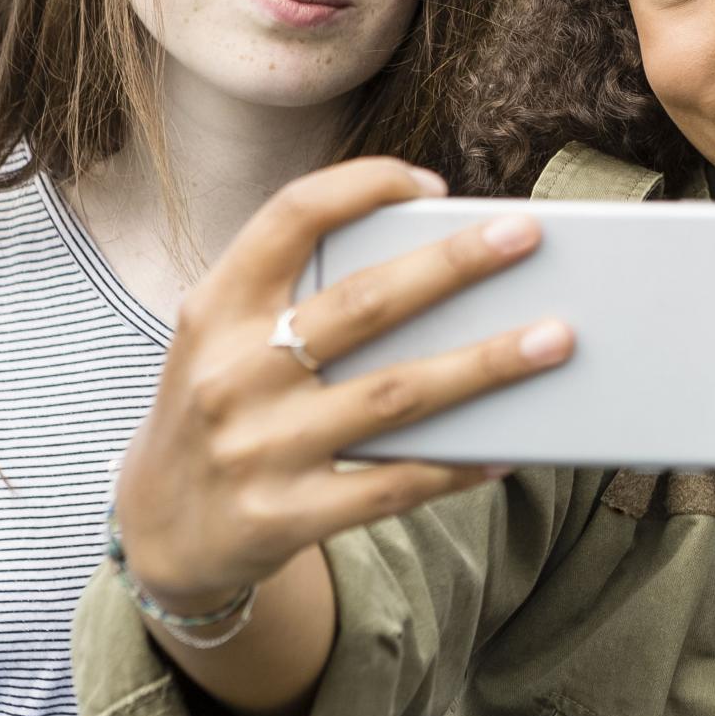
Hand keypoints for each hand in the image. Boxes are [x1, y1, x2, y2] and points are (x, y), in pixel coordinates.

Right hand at [113, 158, 573, 609]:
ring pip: (396, 395)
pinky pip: (393, 486)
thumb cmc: (222, 407)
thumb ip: (300, 297)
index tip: (434, 185)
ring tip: (555, 338)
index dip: (365, 187)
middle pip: (365, 303)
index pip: (291, 217)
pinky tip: (510, 447)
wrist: (158, 530)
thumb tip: (438, 266)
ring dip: (485, 365)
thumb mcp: (226, 339)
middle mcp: (234, 372)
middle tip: (528, 234)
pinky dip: (458, 465)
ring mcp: (258, 449)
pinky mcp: (286, 517)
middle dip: (454, 264)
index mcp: (217, 308)